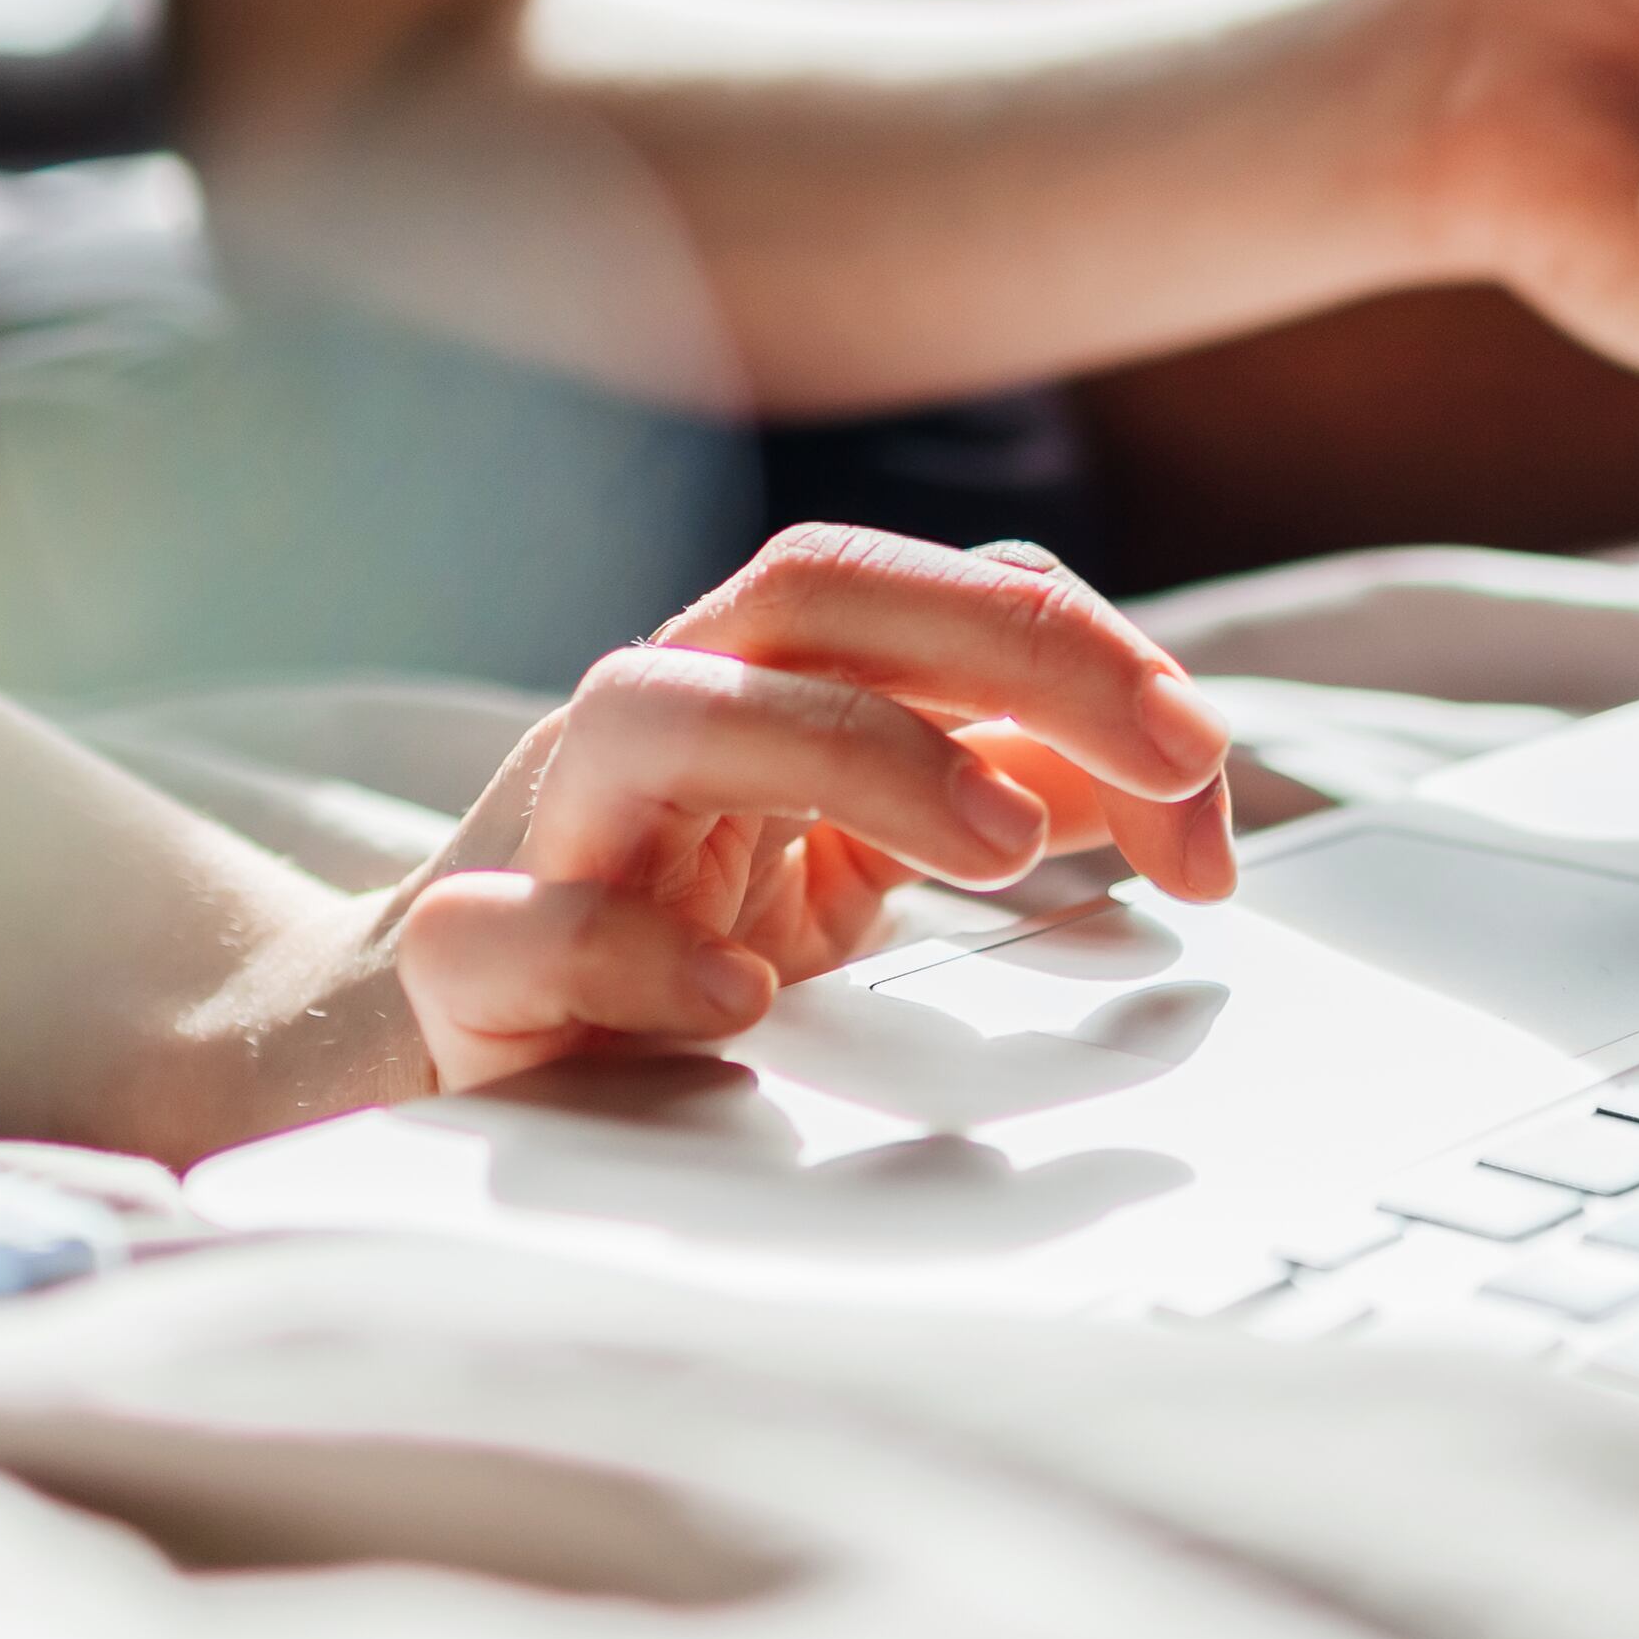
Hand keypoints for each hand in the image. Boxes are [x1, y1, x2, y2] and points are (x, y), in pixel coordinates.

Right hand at [386, 526, 1236, 1086]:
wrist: (432, 1047)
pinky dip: (628, 949)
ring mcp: (548, 827)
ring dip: (851, 751)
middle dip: (1014, 649)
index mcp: (756, 679)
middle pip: (814, 592)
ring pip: (657, 709)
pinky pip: (516, 927)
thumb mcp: (852, 852)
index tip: (1205, 763)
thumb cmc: (660, 928)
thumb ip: (998, 793)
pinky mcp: (465, 964)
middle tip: (1174, 758)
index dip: (1085, 652)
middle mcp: (653, 716)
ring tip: (1004, 847)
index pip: (929, 590)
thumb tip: (1173, 785)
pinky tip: (740, 1000)